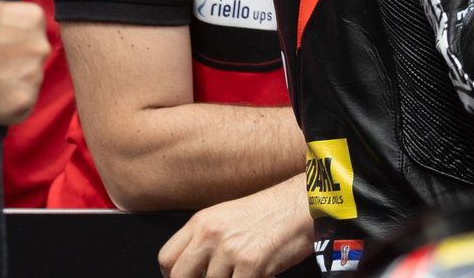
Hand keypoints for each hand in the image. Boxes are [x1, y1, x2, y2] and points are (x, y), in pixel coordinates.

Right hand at [0, 0, 48, 123]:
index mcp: (32, 17)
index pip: (28, 25)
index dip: (8, 32)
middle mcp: (40, 46)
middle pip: (30, 51)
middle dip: (12, 55)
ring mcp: (33, 76)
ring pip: (27, 77)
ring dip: (10, 78)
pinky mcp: (24, 103)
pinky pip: (21, 102)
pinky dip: (6, 101)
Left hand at [158, 174, 311, 277]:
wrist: (306, 203)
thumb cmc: (274, 211)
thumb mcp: (230, 216)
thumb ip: (208, 240)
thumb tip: (197, 269)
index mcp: (202, 221)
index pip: (167, 259)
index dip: (173, 276)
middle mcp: (211, 235)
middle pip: (179, 277)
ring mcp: (230, 250)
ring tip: (242, 272)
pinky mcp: (251, 264)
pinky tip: (259, 274)